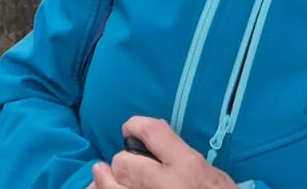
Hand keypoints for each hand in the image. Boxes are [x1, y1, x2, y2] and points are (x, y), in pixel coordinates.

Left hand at [90, 117, 239, 188]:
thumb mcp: (205, 169)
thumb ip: (178, 153)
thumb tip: (150, 137)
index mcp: (186, 166)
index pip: (151, 132)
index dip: (135, 125)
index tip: (130, 128)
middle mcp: (164, 184)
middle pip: (124, 162)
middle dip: (122, 161)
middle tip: (126, 164)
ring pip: (112, 186)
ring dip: (107, 180)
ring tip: (101, 173)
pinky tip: (107, 188)